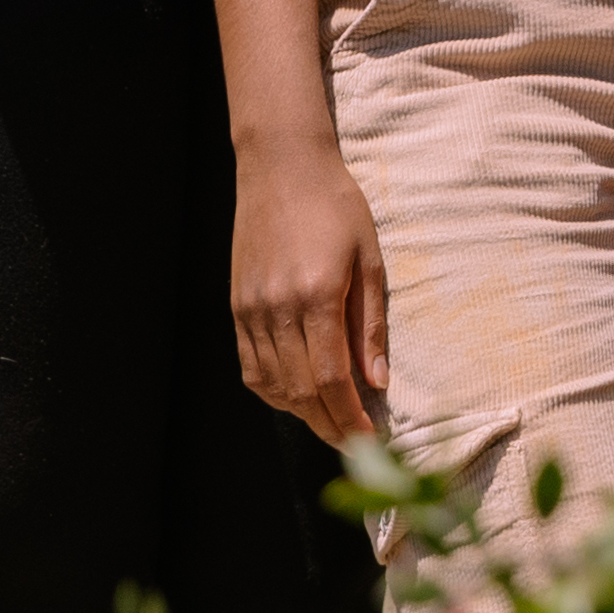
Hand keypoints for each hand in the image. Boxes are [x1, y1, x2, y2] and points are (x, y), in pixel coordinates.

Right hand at [231, 131, 387, 451]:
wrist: (281, 167)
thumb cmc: (336, 205)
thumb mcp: (370, 258)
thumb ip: (371, 324)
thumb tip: (377, 383)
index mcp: (317, 294)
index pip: (331, 378)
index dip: (349, 417)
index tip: (369, 439)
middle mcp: (277, 308)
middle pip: (301, 390)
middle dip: (329, 425)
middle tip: (355, 446)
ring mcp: (251, 309)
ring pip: (273, 384)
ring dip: (303, 413)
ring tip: (331, 424)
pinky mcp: (236, 306)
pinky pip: (250, 367)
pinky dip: (273, 391)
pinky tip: (296, 397)